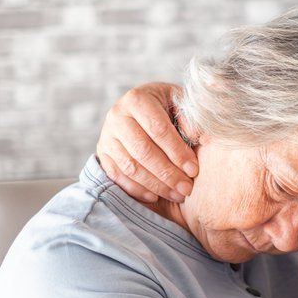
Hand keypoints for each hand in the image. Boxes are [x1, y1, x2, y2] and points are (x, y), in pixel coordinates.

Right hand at [96, 82, 197, 202]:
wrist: (144, 108)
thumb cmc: (169, 107)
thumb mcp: (182, 104)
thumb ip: (189, 118)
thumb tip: (195, 136)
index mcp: (137, 100)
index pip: (158, 130)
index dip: (177, 152)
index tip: (194, 170)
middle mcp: (117, 116)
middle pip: (143, 151)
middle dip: (168, 173)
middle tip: (187, 188)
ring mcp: (107, 136)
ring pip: (130, 166)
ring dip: (155, 185)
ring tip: (177, 195)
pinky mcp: (103, 153)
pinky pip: (117, 176)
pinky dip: (137, 189)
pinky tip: (156, 197)